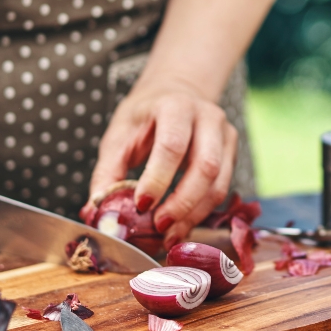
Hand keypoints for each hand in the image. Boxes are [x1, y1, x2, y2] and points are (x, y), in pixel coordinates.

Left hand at [85, 80, 237, 246]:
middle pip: (205, 166)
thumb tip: (98, 210)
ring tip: (170, 236)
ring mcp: (225, 134)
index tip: (142, 205)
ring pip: (218, 183)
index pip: (172, 145)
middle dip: (182, 203)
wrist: (176, 95)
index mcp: (175, 106)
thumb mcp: (119, 135)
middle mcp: (207, 117)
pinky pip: (222, 189)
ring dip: (194, 214)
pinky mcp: (232, 152)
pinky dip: (202, 212)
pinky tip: (182, 226)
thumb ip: (108, 172)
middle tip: (159, 227)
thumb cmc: (144, 117)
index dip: (158, 179)